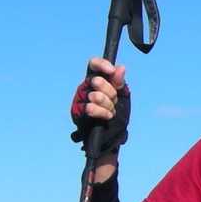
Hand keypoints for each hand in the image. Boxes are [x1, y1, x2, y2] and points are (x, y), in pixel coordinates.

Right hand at [70, 58, 130, 174]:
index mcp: (97, 80)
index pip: (93, 64)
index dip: (101, 65)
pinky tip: (107, 116)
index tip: (111, 71)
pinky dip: (102, 113)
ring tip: (111, 111)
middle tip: (114, 100)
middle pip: (97, 80)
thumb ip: (119, 82)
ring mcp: (81, 99)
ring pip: (95, 95)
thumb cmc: (117, 114)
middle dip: (111, 92)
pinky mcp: (77, 113)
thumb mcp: (123, 97)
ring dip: (108, 105)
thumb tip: (120, 68)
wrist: (112, 136)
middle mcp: (86, 87)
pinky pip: (89, 108)